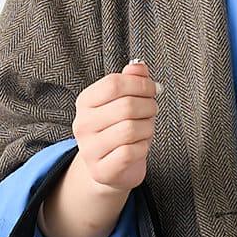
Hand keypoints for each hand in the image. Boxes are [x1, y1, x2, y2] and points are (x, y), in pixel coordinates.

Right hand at [72, 60, 159, 195]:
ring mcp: (89, 149)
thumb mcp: (124, 102)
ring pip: (130, 129)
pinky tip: (140, 146)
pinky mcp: (102, 170)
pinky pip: (130, 152)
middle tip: (153, 110)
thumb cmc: (119, 131)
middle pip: (126, 106)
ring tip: (147, 129)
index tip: (153, 88)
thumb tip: (139, 66)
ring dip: (148, 128)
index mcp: (85, 102)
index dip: (140, 84)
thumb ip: (131, 81)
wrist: (111, 169)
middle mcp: (83, 124)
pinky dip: (143, 147)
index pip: (114, 84)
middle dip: (148, 106)